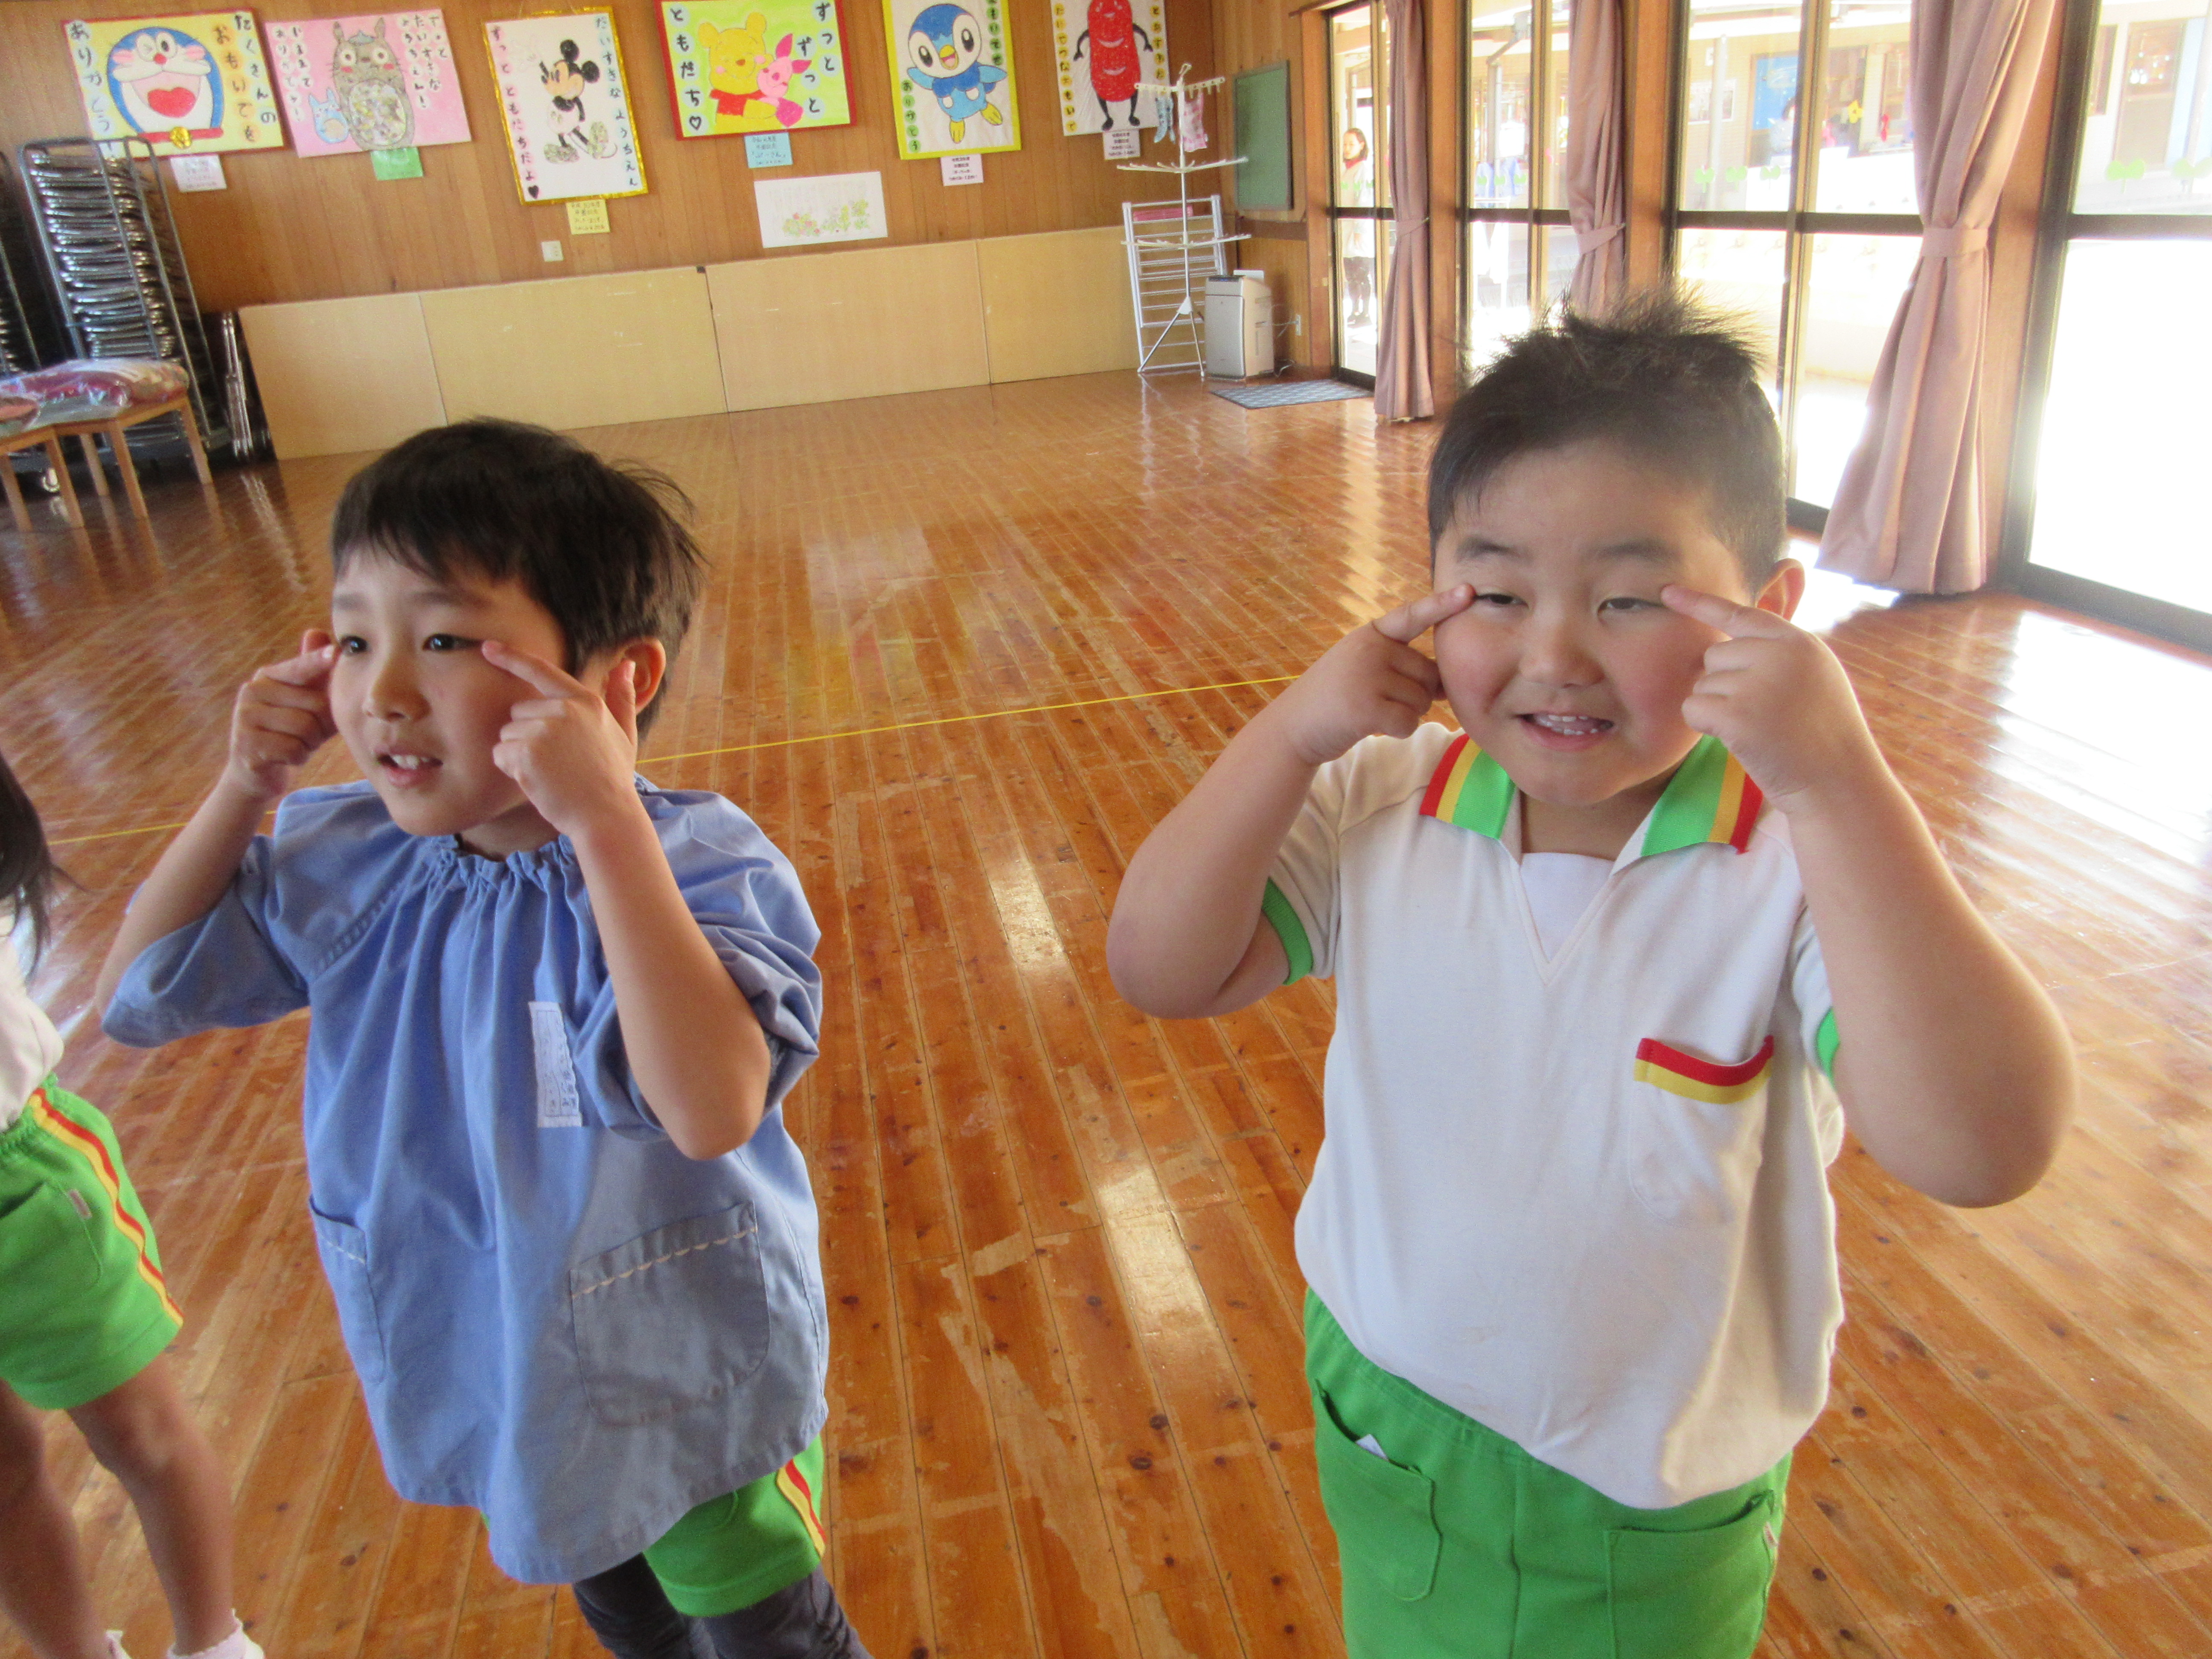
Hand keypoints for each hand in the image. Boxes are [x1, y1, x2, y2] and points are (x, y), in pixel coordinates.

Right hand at [223, 630, 336, 804]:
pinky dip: (298, 758)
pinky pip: (293, 750)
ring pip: (305, 729)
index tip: (335, 653)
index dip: (318, 662)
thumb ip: (314, 673)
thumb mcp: (307, 703)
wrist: (257, 770)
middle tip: (308, 733)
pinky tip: (285, 757)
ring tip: (296, 743)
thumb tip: (317, 631)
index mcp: (268, 676)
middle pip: (315, 705)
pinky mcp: (245, 744)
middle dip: (321, 725)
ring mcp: (245, 717)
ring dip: (309, 744)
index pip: (301, 667)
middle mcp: (252, 691)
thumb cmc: (291, 732)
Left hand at [482, 640, 645, 840]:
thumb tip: (626, 665)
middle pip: (518, 712)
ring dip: (518, 754)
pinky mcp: (527, 753)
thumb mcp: (624, 733)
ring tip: (548, 772)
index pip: (541, 671)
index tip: (487, 647)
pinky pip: (500, 754)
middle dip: (527, 735)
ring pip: (507, 734)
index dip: (511, 657)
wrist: (607, 816)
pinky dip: (511, 770)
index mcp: (585, 701)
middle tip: (555, 761)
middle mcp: (564, 709)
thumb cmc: (613, 778)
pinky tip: (536, 781)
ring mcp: (544, 730)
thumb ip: (621, 698)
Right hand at [1265, 586, 1474, 765]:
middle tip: (1380, 700)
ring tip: (1371, 711)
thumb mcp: (1363, 668)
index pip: (1412, 616)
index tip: (1470, 592)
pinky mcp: (1368, 708)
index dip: (1442, 605)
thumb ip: (1400, 666)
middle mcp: (1370, 650)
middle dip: (1416, 694)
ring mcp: (1368, 677)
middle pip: (1428, 673)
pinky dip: (1398, 731)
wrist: (1293, 727)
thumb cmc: (1335, 698)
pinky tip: (1372, 726)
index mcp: (1371, 634)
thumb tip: (1446, 685)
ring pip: (1421, 701)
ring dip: (1405, 714)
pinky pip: (1409, 722)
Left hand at [1661, 586, 1882, 807]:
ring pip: (1703, 683)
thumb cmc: (1824, 738)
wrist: (1839, 783)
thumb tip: (1728, 644)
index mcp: (1799, 642)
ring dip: (1718, 708)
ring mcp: (1759, 682)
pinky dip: (1705, 726)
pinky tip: (1738, 739)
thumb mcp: (1815, 678)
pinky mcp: (1738, 714)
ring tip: (1759, 729)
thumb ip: (1780, 654)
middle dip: (1725, 685)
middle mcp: (1779, 654)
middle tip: (1762, 714)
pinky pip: (1693, 708)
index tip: (1666, 593)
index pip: (1741, 614)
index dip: (1700, 603)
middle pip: (1715, 655)